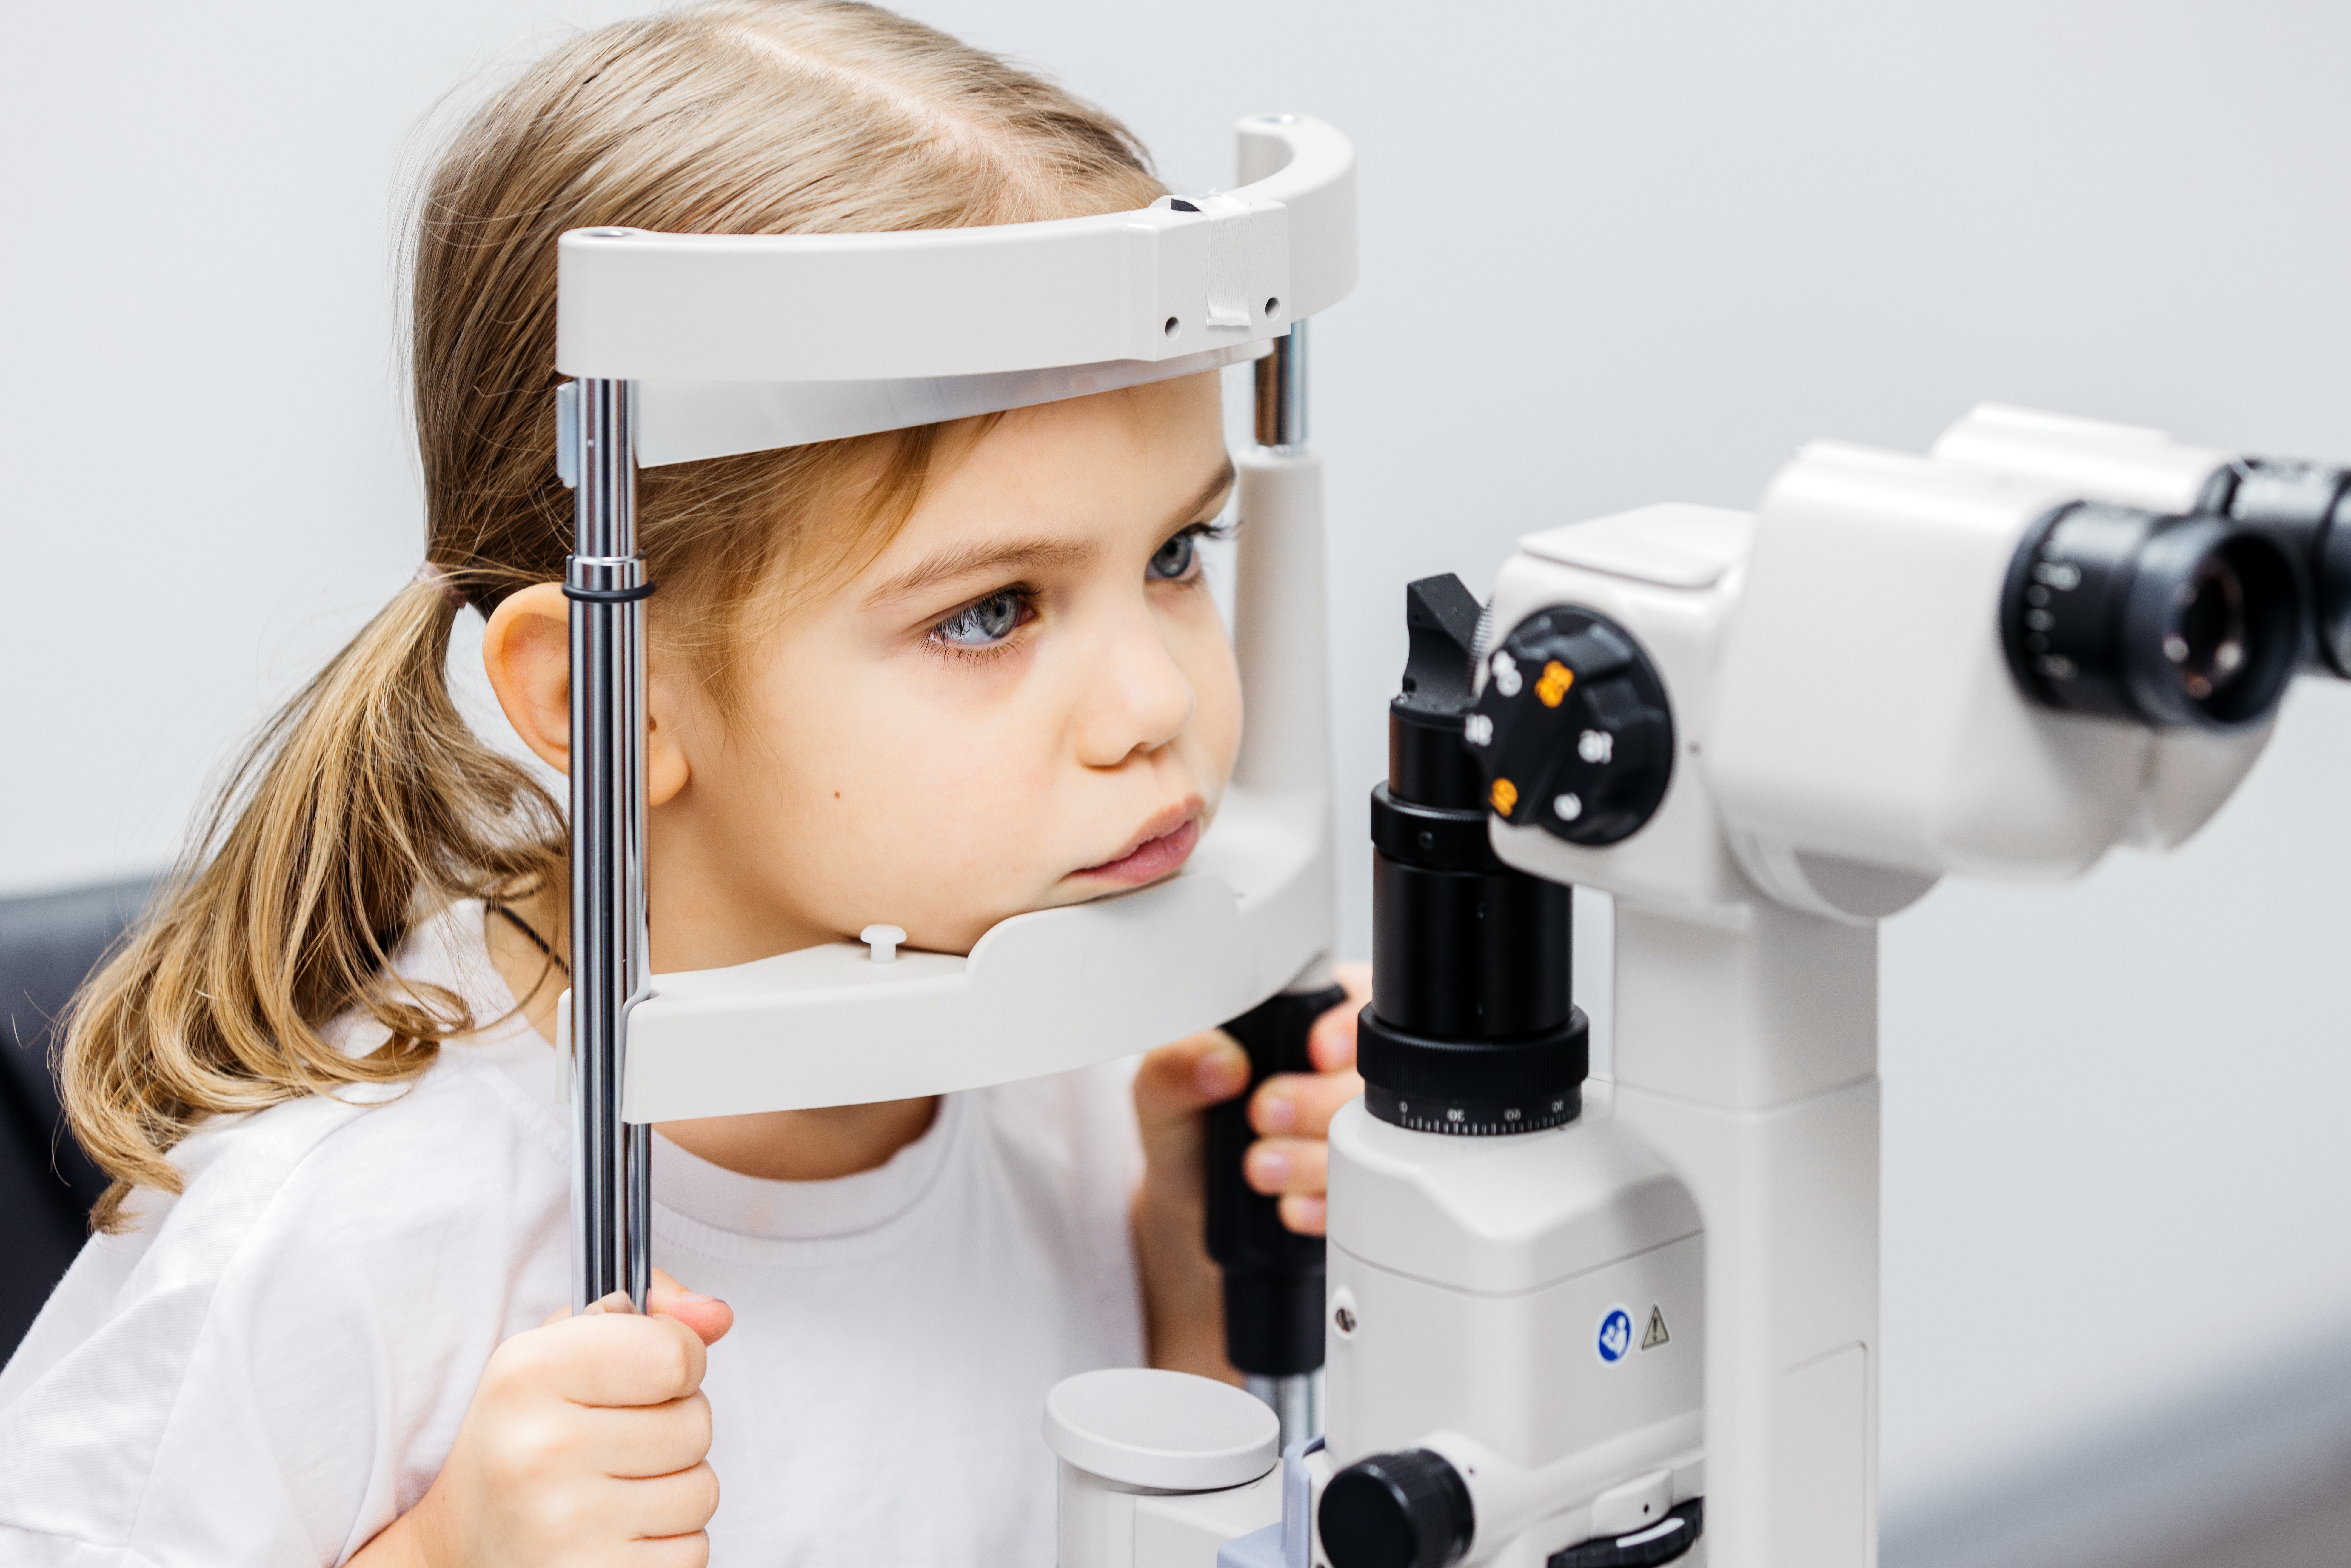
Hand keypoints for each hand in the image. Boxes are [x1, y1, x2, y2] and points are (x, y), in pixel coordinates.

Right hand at [350, 1270, 734, 1567]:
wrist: (464, 1547)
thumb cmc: (526, 1437)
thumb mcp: (561, 1352)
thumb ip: (648, 1317)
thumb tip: (716, 1316)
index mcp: (528, 1373)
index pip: (675, 1354)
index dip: (680, 1360)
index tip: (649, 1375)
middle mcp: (542, 1449)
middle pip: (697, 1423)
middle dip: (674, 1429)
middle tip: (618, 1442)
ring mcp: (566, 1526)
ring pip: (702, 1491)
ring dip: (674, 1490)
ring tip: (614, 1489)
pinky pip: (694, 1550)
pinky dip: (667, 1543)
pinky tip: (615, 1534)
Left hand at [1130, 964, 1368, 1375]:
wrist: (1188, 1199)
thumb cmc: (1183, 1124)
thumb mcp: (1159, 1090)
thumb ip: (1176, 1065)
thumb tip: (1220, 1061)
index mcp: (1299, 1022)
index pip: (1349, 1005)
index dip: (1342, 1030)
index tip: (1317, 1052)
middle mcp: (1335, 1072)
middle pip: (1366, 1078)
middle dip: (1317, 1101)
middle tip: (1264, 1113)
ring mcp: (1351, 1130)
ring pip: (1368, 1140)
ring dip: (1313, 1158)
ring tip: (1261, 1167)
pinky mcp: (1354, 1184)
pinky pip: (1363, 1197)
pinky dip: (1323, 1205)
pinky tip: (1287, 1204)